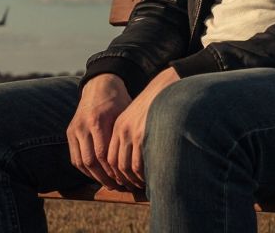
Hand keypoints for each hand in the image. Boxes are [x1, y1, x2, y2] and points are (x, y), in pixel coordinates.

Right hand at [66, 74, 130, 188]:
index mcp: (98, 120)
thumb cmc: (119, 101)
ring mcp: (74, 129)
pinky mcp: (70, 131)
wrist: (100, 85)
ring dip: (95, 177)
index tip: (125, 180)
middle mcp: (83, 125)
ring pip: (81, 162)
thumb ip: (126, 136)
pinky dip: (85, 170)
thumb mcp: (126, 114)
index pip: (103, 154)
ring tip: (109, 184)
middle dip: (105, 178)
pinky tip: (98, 176)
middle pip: (91, 161)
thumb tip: (137, 163)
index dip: (113, 171)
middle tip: (118, 187)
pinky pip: (74, 158)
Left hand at [107, 67, 180, 189]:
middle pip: (113, 163)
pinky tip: (147, 178)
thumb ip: (130, 134)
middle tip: (127, 187)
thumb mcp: (137, 117)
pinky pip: (138, 164)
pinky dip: (141, 176)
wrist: (166, 88)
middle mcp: (122, 130)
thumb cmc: (155, 104)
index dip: (113, 172)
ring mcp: (132, 134)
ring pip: (125, 167)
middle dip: (120, 179)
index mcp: (117, 126)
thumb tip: (130, 157)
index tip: (119, 181)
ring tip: (140, 185)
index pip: (108, 156)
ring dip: (131, 180)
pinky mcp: (143, 136)